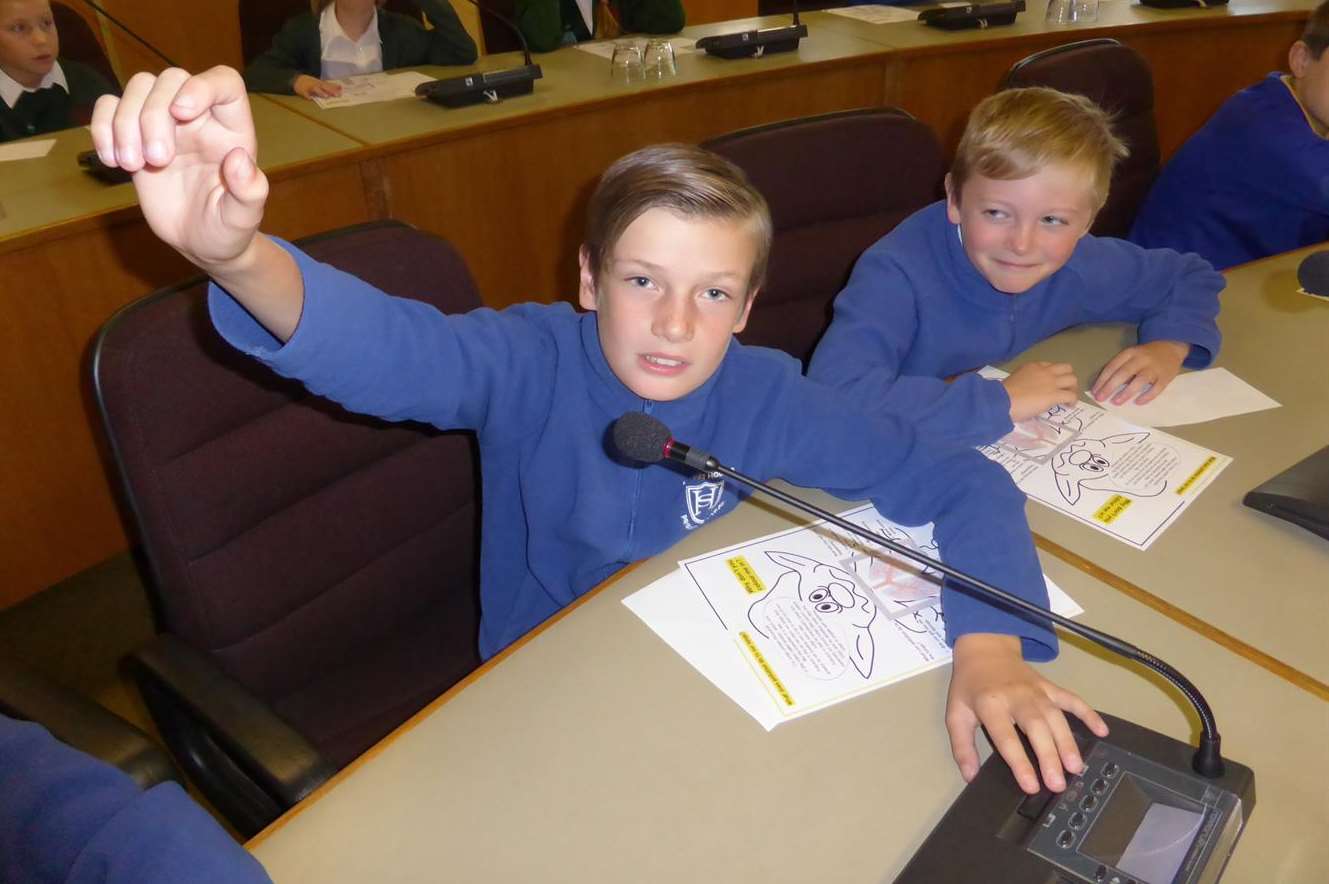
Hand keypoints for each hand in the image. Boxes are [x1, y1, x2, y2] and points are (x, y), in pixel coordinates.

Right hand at [91, 67, 267, 272]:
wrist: (199, 243)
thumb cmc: (228, 228)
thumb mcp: (244, 218)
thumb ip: (249, 191)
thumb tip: (240, 160)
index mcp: (231, 129)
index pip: (223, 82)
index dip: (201, 86)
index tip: (181, 112)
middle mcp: (199, 117)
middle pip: (171, 78)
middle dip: (154, 115)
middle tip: (157, 160)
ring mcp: (164, 123)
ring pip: (138, 87)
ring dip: (125, 122)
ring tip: (130, 165)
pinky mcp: (133, 135)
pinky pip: (109, 106)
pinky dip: (102, 127)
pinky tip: (111, 161)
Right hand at [293, 75, 343, 98]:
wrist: (297, 79)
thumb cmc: (311, 83)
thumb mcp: (320, 83)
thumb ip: (330, 86)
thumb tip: (340, 87)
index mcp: (320, 83)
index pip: (329, 85)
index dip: (335, 88)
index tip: (342, 90)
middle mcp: (316, 85)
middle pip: (324, 87)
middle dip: (330, 90)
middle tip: (337, 95)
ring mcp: (309, 87)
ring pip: (315, 89)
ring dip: (320, 92)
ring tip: (325, 96)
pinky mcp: (302, 91)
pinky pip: (305, 93)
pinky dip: (307, 96)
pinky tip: (310, 98)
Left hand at [946, 633, 1107, 793]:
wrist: (985, 650)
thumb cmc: (970, 686)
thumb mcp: (956, 713)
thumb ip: (962, 746)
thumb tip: (971, 776)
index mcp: (990, 704)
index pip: (1006, 737)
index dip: (1020, 762)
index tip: (1031, 786)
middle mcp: (1017, 697)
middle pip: (1036, 728)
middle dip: (1049, 756)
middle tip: (1058, 784)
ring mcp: (1037, 691)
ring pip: (1056, 717)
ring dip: (1068, 742)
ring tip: (1076, 768)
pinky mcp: (1050, 687)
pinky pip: (1072, 699)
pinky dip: (1089, 713)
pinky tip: (1102, 731)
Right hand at [1001, 362, 1078, 421]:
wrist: (1002, 400)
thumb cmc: (1003, 394)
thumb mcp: (1015, 380)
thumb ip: (1025, 382)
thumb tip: (1029, 392)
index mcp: (1033, 366)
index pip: (1050, 366)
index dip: (1053, 374)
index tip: (1050, 384)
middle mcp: (1045, 371)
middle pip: (1066, 368)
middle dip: (1068, 377)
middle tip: (1065, 388)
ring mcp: (1051, 382)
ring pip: (1072, 379)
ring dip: (1073, 388)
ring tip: (1068, 397)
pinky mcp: (1055, 395)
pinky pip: (1071, 395)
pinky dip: (1073, 400)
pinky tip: (1069, 405)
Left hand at [1091, 341, 1189, 405]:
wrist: (1171, 348)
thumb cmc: (1145, 355)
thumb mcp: (1131, 355)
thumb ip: (1120, 367)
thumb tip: (1105, 387)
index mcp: (1130, 353)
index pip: (1113, 366)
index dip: (1102, 380)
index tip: (1094, 391)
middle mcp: (1141, 359)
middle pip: (1124, 373)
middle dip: (1110, 387)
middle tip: (1101, 398)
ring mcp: (1154, 367)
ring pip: (1140, 380)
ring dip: (1127, 392)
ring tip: (1116, 402)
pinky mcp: (1166, 376)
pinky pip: (1157, 388)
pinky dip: (1147, 396)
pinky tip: (1138, 402)